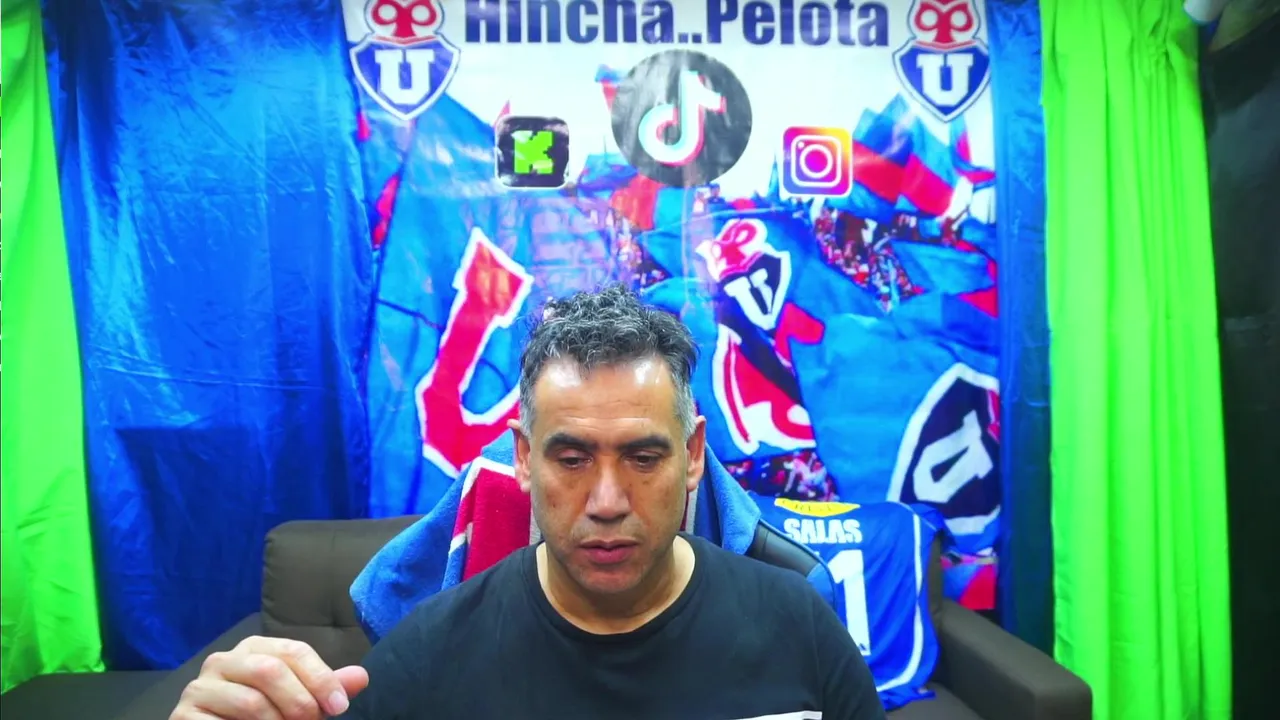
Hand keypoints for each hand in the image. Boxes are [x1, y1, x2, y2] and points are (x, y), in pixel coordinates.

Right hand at [170, 636, 369, 718]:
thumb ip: (324, 688)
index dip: (321, 678)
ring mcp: (199, 688)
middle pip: (270, 671)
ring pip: (250, 702)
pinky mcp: (183, 716)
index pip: (293, 651)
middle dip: (299, 701)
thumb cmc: (260, 716)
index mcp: (254, 649)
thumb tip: (361, 677)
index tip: (339, 707)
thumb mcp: (296, 700)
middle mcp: (223, 661)